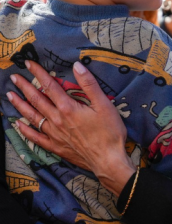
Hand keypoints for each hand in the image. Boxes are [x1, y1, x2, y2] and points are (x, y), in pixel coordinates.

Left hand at [7, 60, 135, 195]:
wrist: (108, 160)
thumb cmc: (109, 131)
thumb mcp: (104, 104)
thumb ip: (89, 84)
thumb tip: (76, 66)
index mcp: (68, 108)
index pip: (50, 85)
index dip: (38, 73)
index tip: (29, 63)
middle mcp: (57, 120)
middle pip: (37, 100)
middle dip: (25, 87)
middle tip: (14, 77)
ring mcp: (54, 134)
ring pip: (33, 117)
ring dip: (20, 105)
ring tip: (10, 96)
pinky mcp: (56, 147)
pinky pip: (36, 138)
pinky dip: (25, 131)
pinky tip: (18, 125)